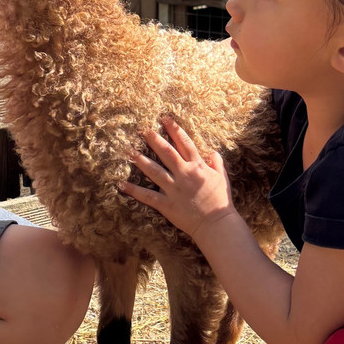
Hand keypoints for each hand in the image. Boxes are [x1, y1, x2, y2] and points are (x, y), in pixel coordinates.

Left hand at [119, 117, 243, 241]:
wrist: (217, 224)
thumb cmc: (221, 201)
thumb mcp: (222, 178)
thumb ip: (217, 163)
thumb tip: (212, 151)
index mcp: (197, 166)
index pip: (184, 143)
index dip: (174, 129)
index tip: (165, 118)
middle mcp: (184, 174)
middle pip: (166, 152)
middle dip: (154, 139)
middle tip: (142, 129)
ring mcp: (174, 189)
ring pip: (154, 170)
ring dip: (140, 160)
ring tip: (128, 151)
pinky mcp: (166, 204)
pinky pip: (147, 196)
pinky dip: (134, 190)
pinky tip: (121, 184)